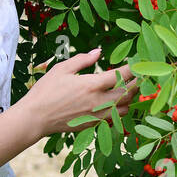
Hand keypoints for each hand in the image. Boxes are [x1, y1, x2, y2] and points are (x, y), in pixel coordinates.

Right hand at [20, 47, 139, 138]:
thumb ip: (83, 59)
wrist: (35, 118)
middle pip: (128, 93)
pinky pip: (114, 118)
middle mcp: (98, 101)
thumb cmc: (46, 91)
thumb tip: (98, 52)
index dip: (133, 68)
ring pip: (124, 108)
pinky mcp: (93, 124)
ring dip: (130, 98)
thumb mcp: (62, 69)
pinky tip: (115, 102)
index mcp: (92, 84)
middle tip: (140, 75)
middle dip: (137, 83)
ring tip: (129, 88)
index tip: (138, 62)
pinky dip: (119, 109)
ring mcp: (97, 115)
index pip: (121, 75)